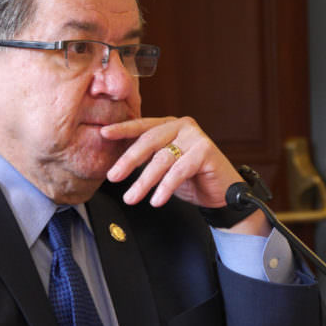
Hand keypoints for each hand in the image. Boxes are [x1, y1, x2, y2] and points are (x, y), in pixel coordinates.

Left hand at [102, 116, 242, 207]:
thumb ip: (145, 159)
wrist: (222, 195)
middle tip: (112, 176)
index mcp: (169, 125)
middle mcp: (182, 126)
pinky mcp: (206, 151)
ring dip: (144, 181)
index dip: (122, 129)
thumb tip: (115, 162)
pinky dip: (165, 187)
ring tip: (131, 198)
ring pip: (162, 159)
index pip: (142, 126)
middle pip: (149, 141)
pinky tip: (156, 200)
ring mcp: (195, 136)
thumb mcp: (163, 167)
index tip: (104, 134)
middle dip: (128, 160)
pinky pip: (179, 171)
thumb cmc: (191, 180)